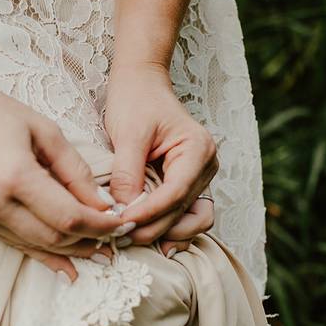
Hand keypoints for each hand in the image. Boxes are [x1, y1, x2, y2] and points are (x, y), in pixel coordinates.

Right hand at [0, 70, 125, 278]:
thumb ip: (76, 171)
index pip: (69, 217)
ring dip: (69, 253)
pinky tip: (65, 264)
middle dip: (90, 241)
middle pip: (54, 238)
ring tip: (98, 253)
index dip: (100, 225)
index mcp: (15, 177)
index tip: (121, 224)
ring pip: (36, 246)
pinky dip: (43, 253)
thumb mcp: (44, 131)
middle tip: (116, 239)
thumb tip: (102, 204)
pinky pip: (15, 243)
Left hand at [104, 63, 217, 251]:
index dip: (149, 212)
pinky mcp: (187, 185)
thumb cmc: (136, 101)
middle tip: (119, 237)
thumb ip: (128, 173)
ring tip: (131, 240)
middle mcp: (206, 166)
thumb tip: (123, 211)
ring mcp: (200, 178)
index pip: (175, 192)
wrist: (142, 85)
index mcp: (198, 149)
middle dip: (153, 228)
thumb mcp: (129, 134)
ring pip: (190, 220)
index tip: (121, 222)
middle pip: (184, 211)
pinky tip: (145, 237)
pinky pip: (184, 215)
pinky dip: (168, 229)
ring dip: (164, 234)